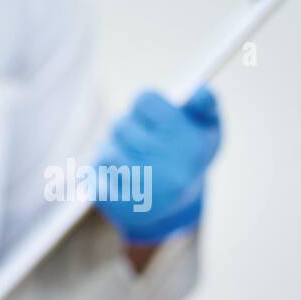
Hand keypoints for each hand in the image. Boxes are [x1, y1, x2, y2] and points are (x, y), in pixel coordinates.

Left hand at [92, 88, 221, 245]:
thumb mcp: (207, 129)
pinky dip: (99, 170)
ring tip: (125, 155)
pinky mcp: (115, 204)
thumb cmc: (188, 156)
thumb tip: (198, 89)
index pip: (144, 101)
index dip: (144, 105)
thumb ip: (206, 104)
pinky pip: (93, 173)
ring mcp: (138, 190)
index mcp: (187, 143)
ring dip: (110, 148)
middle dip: (125, 127)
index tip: (150, 114)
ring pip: (105, 151)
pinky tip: (115, 175)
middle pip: (120, 125)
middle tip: (135, 136)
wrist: (173, 210)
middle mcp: (165, 168)